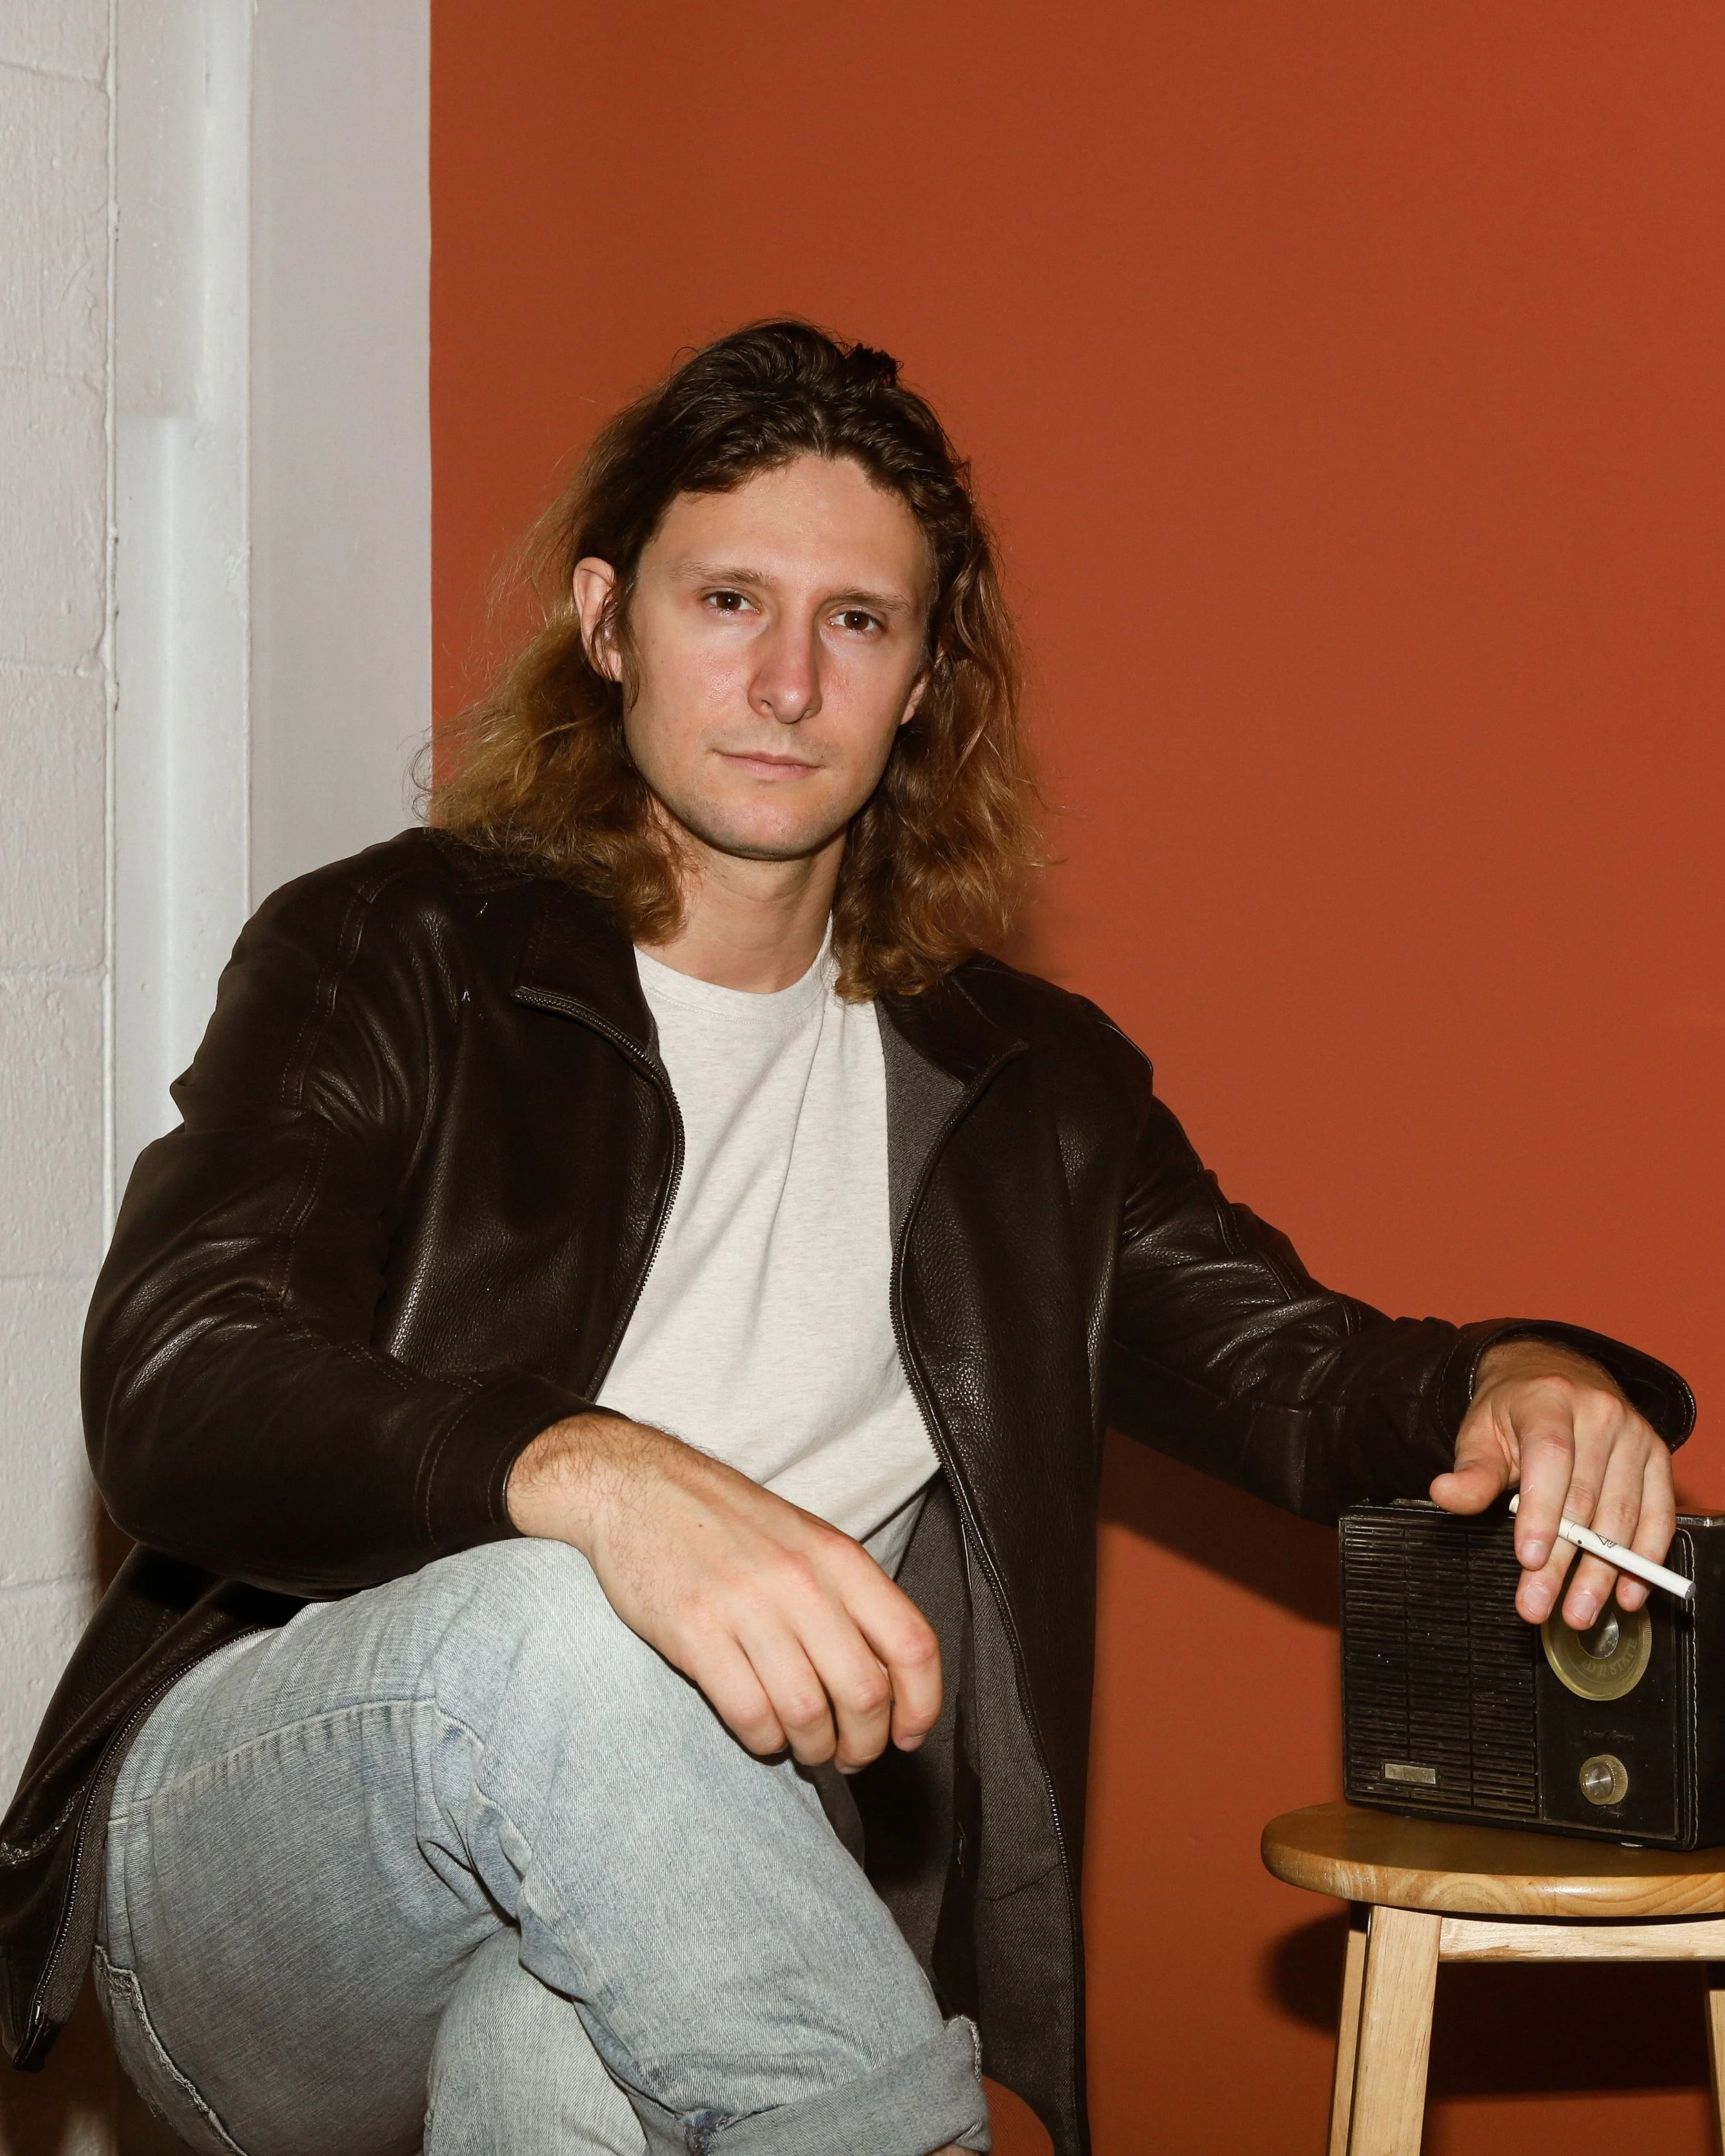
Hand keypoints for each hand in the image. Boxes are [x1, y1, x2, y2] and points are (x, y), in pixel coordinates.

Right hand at [506, 1412, 940, 1770]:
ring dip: (812, 1748)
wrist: (637, 1486)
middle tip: (849, 1753)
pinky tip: (760, 1732)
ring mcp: (746, 1606)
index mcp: (837, 1557)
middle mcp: (801, 1580)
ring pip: (808, 1713)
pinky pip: (749, 1714)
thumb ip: (846, 1597)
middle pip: (865, 1692)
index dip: (921, 1703)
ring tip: (804, 1746)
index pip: (911, 1642)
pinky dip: (763, 1741)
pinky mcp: (695, 1633)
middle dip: (864, 1743)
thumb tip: (886, 1678)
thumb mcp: (803, 1539)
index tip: (907, 1734)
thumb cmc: (723, 1520)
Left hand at [1429, 1339, 1675, 1629]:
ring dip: (1603, 1571)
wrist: (1555, 1376)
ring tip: (1578, 1611)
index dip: (1541, 1513)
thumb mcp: (1481, 1434)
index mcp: (1549, 1400)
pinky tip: (1627, 1593)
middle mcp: (1599, 1413)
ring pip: (1622, 1514)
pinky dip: (1644, 1559)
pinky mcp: (1657, 1457)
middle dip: (1564, 1560)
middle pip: (1585, 1497)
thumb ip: (1471, 1472)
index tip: (1529, 1559)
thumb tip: (1445, 1494)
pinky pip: (1658, 1515)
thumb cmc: (1514, 1413)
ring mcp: (1634, 1434)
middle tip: (1540, 1604)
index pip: (1550, 1460)